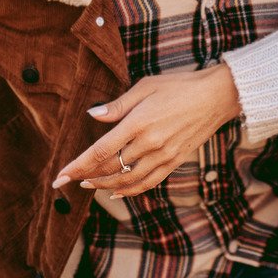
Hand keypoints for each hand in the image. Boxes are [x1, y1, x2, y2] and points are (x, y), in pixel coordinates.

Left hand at [52, 65, 241, 197]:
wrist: (217, 96)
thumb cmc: (179, 86)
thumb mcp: (146, 87)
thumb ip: (118, 105)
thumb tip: (92, 115)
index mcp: (138, 123)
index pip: (100, 151)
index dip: (77, 165)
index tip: (60, 176)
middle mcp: (149, 143)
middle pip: (110, 168)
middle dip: (86, 176)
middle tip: (69, 179)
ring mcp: (163, 155)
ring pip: (127, 180)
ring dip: (104, 185)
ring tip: (89, 184)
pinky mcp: (174, 161)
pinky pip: (148, 183)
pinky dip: (129, 191)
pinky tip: (116, 192)